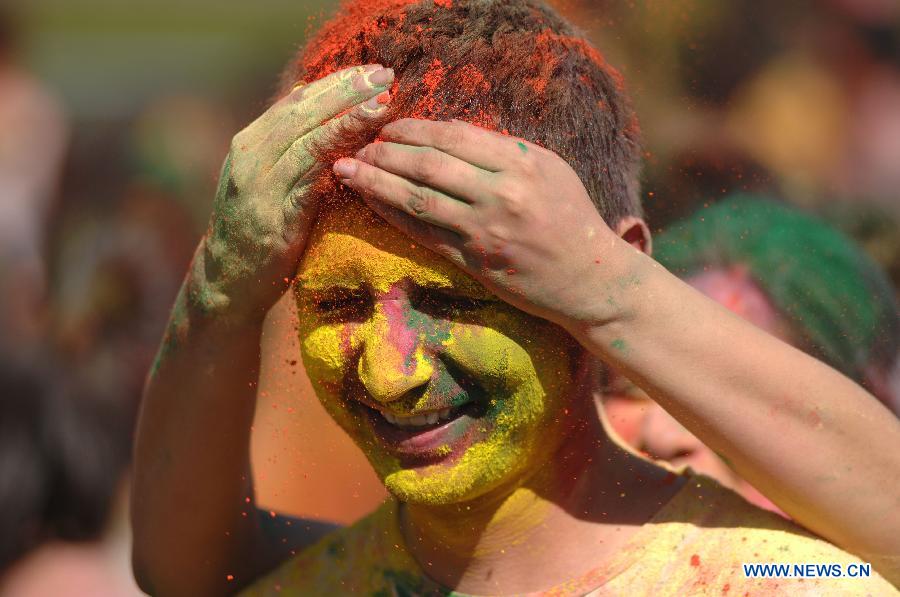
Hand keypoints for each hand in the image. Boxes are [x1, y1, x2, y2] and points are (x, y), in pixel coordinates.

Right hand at [193, 64, 394, 323]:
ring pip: (308, 137)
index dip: (336, 83)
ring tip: (381, 100)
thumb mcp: (269, 180)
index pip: (297, 101)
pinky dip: (338, 154)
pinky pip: (311, 175)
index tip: (370, 71)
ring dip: (348, 116)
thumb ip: (291, 148)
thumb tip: (323, 108)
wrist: (228, 280)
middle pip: (303, 110)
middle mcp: (250, 154)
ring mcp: (259, 183)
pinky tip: (364, 144)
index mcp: (251, 142)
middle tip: (383, 73)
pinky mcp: (275, 213)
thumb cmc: (259, 229)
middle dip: (346, 89)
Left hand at [333, 119, 624, 328]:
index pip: (454, 135)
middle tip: (360, 147)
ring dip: (377, 182)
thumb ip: (503, 150)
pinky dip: (393, 216)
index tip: (389, 127)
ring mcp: (486, 231)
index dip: (414, 129)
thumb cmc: (571, 218)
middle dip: (386, 152)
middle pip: (428, 164)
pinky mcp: (475, 262)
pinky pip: (424, 235)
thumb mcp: (549, 169)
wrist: (591, 279)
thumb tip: (448, 132)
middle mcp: (502, 194)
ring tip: (348, 171)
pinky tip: (371, 204)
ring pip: (418, 200)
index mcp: (522, 163)